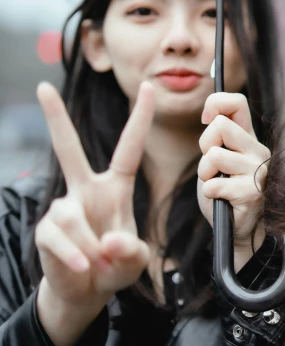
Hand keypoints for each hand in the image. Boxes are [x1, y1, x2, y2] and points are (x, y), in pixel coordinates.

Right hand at [34, 82, 152, 342]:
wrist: (86, 292)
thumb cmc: (115, 266)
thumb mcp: (136, 260)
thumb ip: (130, 250)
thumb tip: (106, 241)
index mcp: (115, 187)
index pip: (129, 147)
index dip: (140, 118)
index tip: (147, 87)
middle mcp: (86, 190)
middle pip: (68, 149)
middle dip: (55, 118)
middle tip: (43, 86)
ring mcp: (63, 208)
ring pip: (74, 218)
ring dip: (92, 248)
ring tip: (99, 264)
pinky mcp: (45, 230)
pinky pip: (61, 240)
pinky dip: (77, 258)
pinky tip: (84, 268)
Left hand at [198, 93, 267, 254]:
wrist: (238, 229)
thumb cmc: (225, 190)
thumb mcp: (219, 157)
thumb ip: (219, 136)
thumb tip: (210, 113)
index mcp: (249, 137)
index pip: (237, 102)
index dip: (215, 104)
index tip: (205, 120)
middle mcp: (258, 150)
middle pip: (220, 126)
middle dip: (204, 145)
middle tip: (211, 166)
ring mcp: (258, 171)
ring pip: (215, 155)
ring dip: (205, 173)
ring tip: (216, 183)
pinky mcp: (252, 192)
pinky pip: (214, 184)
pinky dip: (210, 193)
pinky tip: (220, 199)